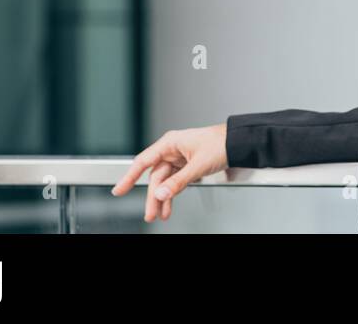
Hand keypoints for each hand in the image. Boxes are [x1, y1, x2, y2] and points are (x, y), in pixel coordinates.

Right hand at [111, 123, 228, 221]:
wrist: (238, 143)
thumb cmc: (220, 144)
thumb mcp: (198, 165)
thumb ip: (178, 181)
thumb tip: (161, 193)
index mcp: (170, 142)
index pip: (143, 161)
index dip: (129, 177)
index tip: (119, 190)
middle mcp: (172, 149)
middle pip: (156, 177)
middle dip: (153, 197)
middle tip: (150, 214)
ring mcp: (179, 158)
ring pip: (165, 181)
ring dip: (163, 198)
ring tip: (160, 215)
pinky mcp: (187, 165)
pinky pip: (174, 182)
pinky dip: (173, 194)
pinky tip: (169, 207)